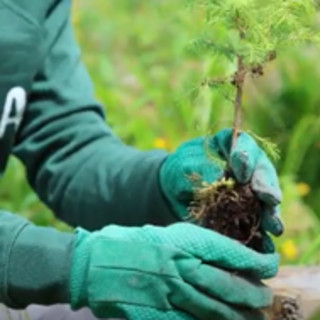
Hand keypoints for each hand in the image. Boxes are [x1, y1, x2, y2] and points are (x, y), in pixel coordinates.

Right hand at [70, 223, 277, 319]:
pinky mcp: (154, 315)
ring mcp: (167, 294)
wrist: (92, 263)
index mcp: (180, 241)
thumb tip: (215, 259)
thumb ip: (187, 247)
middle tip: (264, 299)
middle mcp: (178, 267)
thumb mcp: (161, 235)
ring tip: (251, 319)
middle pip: (225, 285)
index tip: (269, 265)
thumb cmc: (126, 243)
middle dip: (250, 294)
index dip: (253, 260)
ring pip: (212, 310)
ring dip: (235, 316)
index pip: (228, 252)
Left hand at [160, 129, 282, 250]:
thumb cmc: (180, 170)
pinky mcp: (246, 211)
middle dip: (266, 187)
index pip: (243, 146)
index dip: (246, 158)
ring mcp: (249, 189)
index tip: (242, 173)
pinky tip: (265, 245)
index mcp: (230, 145)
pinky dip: (260, 234)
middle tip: (269, 199)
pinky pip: (256, 222)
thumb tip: (220, 177)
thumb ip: (202, 169)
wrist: (174, 189)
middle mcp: (246, 165)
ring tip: (274, 227)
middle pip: (262, 173)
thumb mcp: (185, 165)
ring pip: (264, 200)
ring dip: (269, 214)